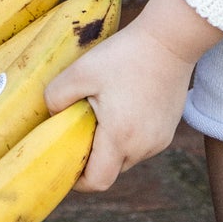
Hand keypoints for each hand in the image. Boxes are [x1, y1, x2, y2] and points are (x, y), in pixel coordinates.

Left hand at [44, 0, 221, 190]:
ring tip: (103, 114)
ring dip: (112, 146)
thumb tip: (52, 115)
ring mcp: (159, 139)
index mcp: (120, 137)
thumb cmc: (125, 54)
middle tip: (80, 131)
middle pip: (112, 170)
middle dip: (93, 159)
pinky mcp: (169, 129)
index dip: (78, 181)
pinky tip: (123, 108)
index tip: (65, 164)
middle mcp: (143, 146)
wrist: (170, 40)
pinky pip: (142, 144)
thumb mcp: (81, 71)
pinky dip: (128, 136)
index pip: (97, 181)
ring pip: (128, 157)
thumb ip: (55, 97)